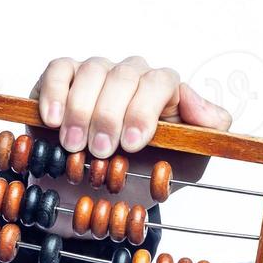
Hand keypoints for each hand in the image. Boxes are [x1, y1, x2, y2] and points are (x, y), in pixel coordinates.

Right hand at [30, 56, 231, 192]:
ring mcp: (98, 72)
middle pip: (125, 75)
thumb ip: (209, 129)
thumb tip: (194, 102)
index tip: (132, 144)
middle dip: (111, 115)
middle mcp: (132, 75)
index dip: (144, 110)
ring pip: (93, 71)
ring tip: (75, 144)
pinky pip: (59, 70)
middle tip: (100, 151)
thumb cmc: (146, 172)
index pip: (161, 82)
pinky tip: (53, 121)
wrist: (102, 191)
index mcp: (164, 90)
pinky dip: (55, 93)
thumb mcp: (190, 159)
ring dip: (82, 110)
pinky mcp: (64, 76)